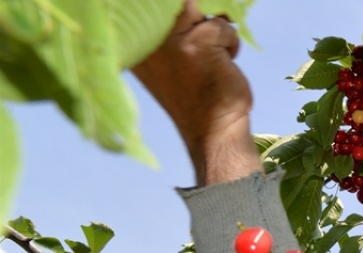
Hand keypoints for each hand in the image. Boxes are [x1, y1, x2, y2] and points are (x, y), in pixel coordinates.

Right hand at [132, 0, 260, 185]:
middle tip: (204, 42)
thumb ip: (169, 27)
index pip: (151, 6)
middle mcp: (144, 36)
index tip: (189, 38)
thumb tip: (190, 2)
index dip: (179, 11)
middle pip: (178, 4)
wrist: (213, 129)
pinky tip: (223, 64)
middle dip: (197, 16)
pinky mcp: (197, 43)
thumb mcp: (169, 56)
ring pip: (200, 9)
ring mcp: (170, 39)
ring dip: (214, 30)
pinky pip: (222, 25)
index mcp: (132, 39)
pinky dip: (230, 42)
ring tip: (211, 57)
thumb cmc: (196, 93)